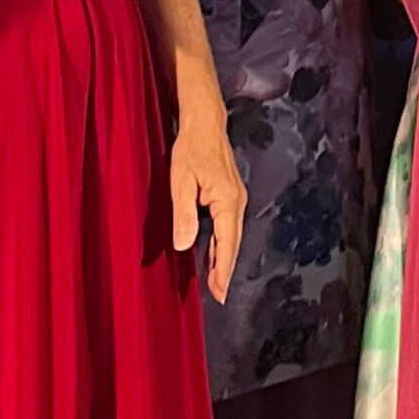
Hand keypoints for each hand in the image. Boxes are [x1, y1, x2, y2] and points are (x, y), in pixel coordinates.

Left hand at [169, 114, 246, 301]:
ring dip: (224, 258)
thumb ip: (184, 215)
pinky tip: (214, 252)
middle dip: (226, 270)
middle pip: (233, 243)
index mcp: (227, 202)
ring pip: (231, 235)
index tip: (219, 293)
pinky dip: (222, 242)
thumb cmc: (191, 149)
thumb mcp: (181, 183)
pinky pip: (228, 225)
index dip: (222, 270)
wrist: (205, 123)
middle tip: (219, 295)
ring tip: (216, 281)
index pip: (226, 244)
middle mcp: (237, 203)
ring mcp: (236, 198)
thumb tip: (185, 246)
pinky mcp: (230, 195)